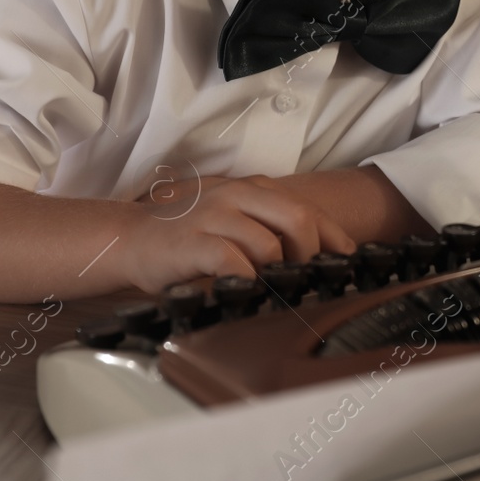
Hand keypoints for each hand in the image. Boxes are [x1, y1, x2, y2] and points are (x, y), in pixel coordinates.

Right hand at [120, 174, 355, 292]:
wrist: (130, 240)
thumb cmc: (187, 236)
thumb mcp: (233, 219)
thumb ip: (268, 227)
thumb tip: (317, 256)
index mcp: (252, 188)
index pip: (308, 209)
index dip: (335, 237)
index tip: (350, 262)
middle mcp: (236, 195)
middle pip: (298, 219)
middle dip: (313, 254)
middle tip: (309, 280)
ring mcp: (214, 216)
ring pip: (269, 244)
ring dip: (279, 274)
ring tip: (276, 291)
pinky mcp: (194, 242)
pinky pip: (234, 263)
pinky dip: (248, 282)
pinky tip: (246, 292)